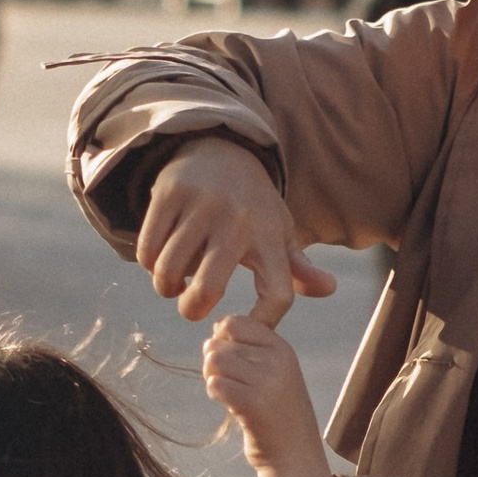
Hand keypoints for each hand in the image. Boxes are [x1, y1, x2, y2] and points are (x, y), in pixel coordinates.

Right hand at [141, 137, 337, 325]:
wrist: (221, 149)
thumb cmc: (253, 207)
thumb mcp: (279, 232)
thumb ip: (299, 269)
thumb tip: (330, 289)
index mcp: (270, 236)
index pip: (277, 293)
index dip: (263, 322)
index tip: (241, 327)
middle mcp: (238, 220)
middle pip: (208, 288)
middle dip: (191, 309)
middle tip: (191, 309)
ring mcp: (202, 204)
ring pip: (169, 270)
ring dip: (166, 287)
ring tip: (174, 284)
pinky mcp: (170, 193)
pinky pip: (147, 249)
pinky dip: (148, 263)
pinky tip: (160, 258)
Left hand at [203, 305, 335, 476]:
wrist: (294, 456)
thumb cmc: (276, 414)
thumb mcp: (272, 373)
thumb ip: (248, 349)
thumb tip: (213, 331)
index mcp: (281, 348)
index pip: (235, 322)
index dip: (222, 340)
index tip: (232, 362)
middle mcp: (276, 359)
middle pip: (219, 342)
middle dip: (214, 362)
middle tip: (229, 384)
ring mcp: (266, 380)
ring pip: (214, 361)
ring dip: (213, 378)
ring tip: (229, 394)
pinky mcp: (253, 403)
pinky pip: (215, 384)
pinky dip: (215, 395)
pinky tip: (230, 407)